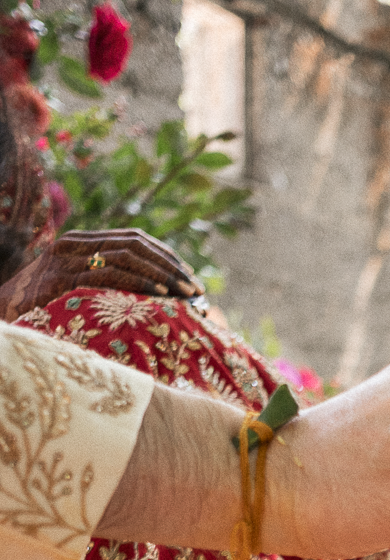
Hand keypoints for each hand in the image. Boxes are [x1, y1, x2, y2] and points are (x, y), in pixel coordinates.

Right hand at [0, 228, 202, 320]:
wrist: (2, 316)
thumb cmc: (39, 312)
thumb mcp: (75, 293)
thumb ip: (102, 286)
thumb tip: (143, 299)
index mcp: (81, 242)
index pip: (134, 239)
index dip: (165, 256)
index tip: (190, 276)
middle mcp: (75, 243)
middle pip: (136, 243)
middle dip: (171, 265)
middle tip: (196, 288)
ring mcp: (68, 257)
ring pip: (128, 255)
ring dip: (163, 275)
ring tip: (186, 294)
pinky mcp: (64, 276)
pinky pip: (111, 274)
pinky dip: (140, 283)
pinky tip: (162, 297)